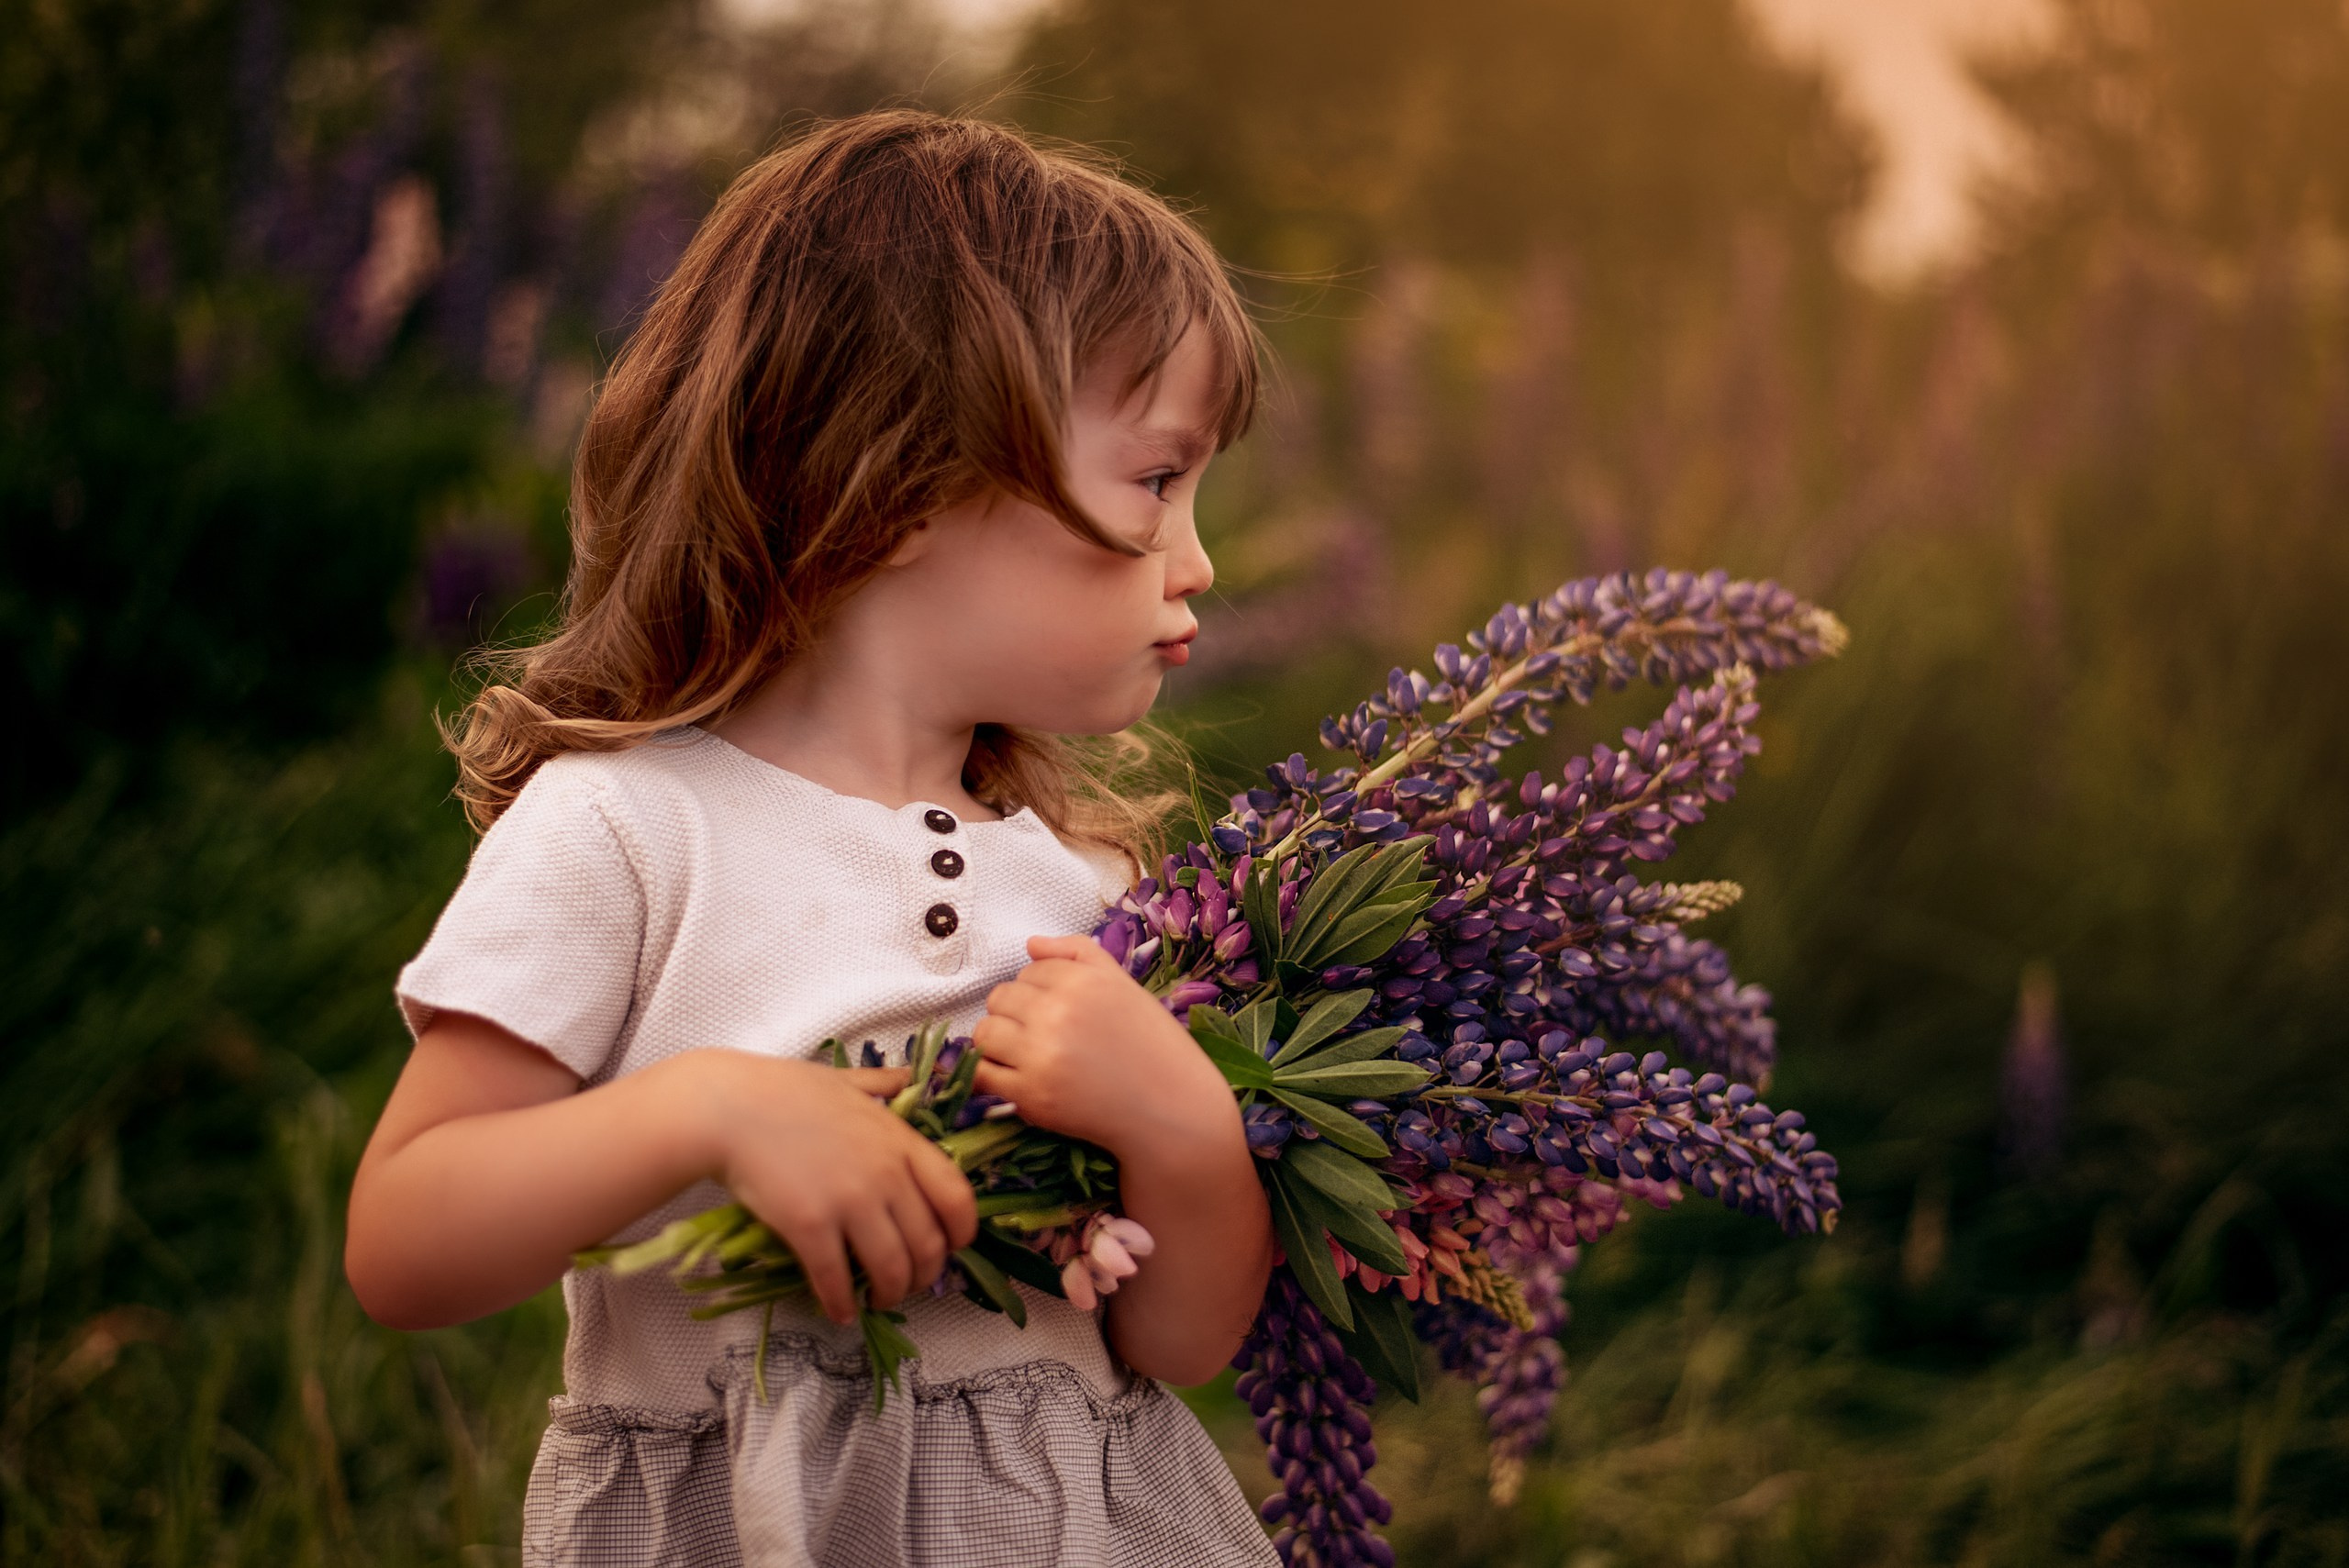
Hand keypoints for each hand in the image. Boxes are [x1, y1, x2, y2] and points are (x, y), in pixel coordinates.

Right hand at [676, 1053, 977, 1323]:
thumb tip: (910, 1079)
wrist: (729, 1109)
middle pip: (929, 1244)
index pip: (958, 1197)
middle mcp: (886, 1175)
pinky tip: (841, 1312)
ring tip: (878, 1299)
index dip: (962, 1232)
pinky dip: (843, 1305)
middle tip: (909, 1282)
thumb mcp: (850, 1080)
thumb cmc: (786, 1091)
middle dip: (925, 1274)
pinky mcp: (810, 1227)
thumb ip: (886, 1084)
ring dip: (890, 1294)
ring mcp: (850, 1202)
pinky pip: (838, 1281)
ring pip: (891, 1270)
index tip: (952, 1246)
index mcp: (901, 1141)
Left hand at [972, 935, 1235, 1158]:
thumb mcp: (1124, 984)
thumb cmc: (1151, 1044)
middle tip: (1042, 1033)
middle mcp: (1056, 1012)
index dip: (1041, 989)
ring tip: (1025, 1053)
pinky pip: (983, 1073)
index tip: (1059, 1010)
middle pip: (1000, 997)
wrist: (1170, 1108)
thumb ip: (1077, 952)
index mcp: (1081, 981)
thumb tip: (1030, 944)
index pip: (1029, 970)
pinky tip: (1012, 1076)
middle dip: (1015, 1011)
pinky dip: (990, 1073)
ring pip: (985, 1032)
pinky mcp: (1030, 1095)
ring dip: (998, 1040)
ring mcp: (1039, 1055)